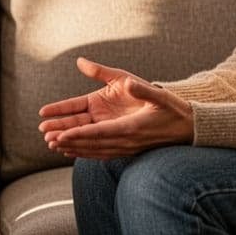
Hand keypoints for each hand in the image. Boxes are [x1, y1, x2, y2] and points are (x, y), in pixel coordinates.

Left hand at [37, 57, 193, 158]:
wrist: (188, 129)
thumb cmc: (173, 109)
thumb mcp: (158, 94)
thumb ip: (141, 88)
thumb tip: (128, 82)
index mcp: (131, 127)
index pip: (99, 133)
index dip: (79, 135)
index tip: (61, 135)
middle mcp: (126, 141)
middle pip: (91, 143)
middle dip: (69, 141)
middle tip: (47, 139)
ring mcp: (126, 147)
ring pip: (94, 150)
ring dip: (73, 148)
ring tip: (52, 145)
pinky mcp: (126, 149)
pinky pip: (101, 152)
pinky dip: (84, 152)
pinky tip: (71, 150)